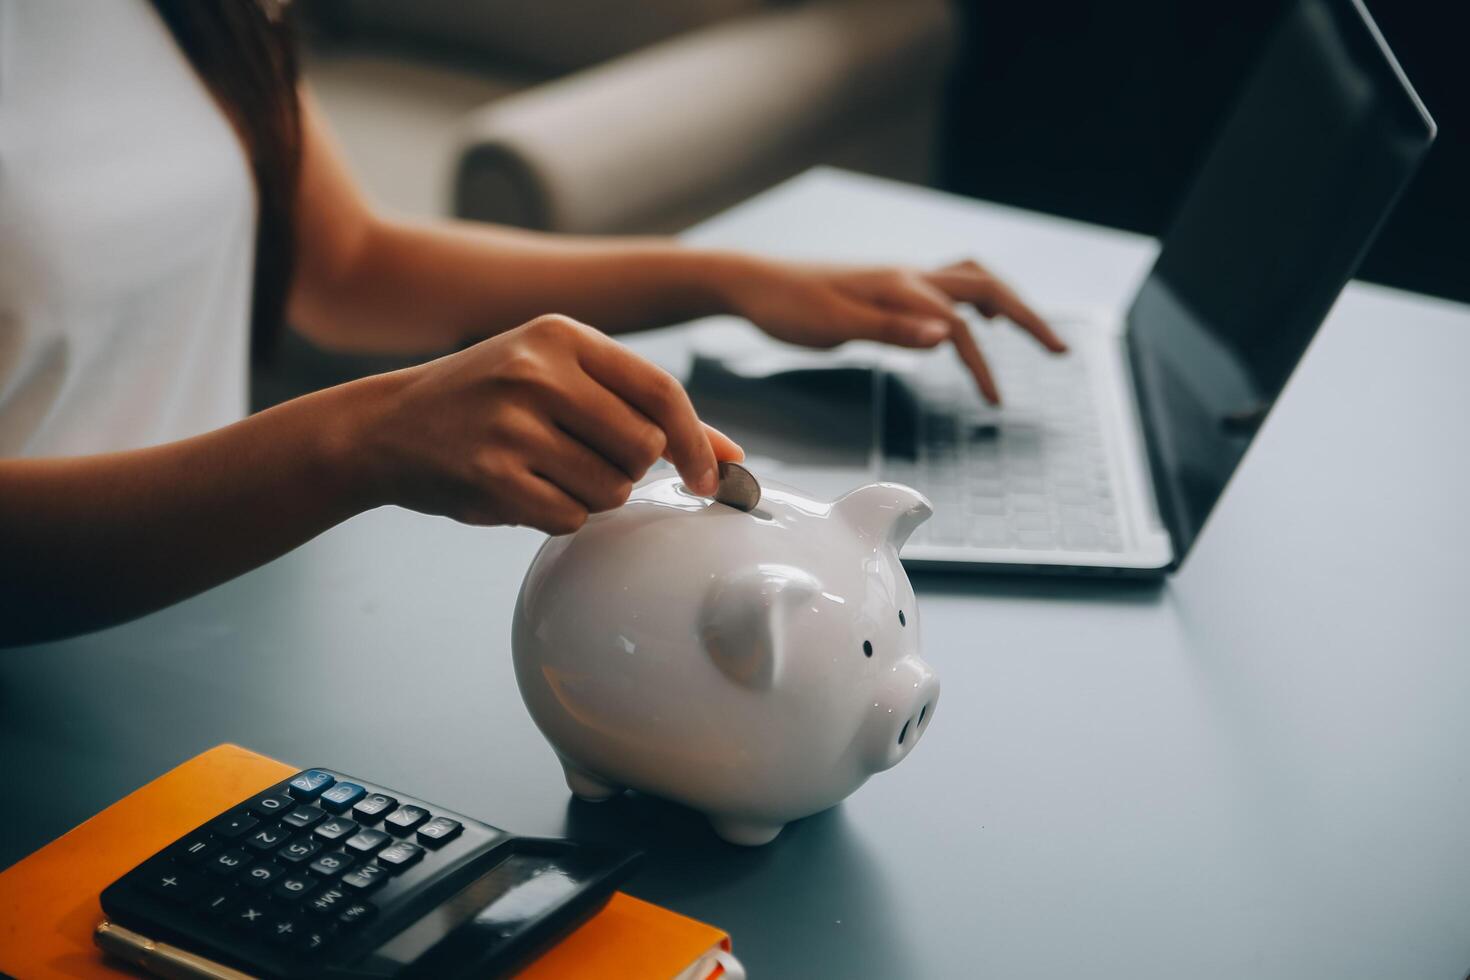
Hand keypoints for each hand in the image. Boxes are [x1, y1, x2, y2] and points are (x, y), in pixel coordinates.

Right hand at [350, 314, 741, 533]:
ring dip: (593, 495)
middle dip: (629, 469)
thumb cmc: (490, 403)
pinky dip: (559, 516)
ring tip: (546, 471)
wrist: (385, 427)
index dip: (697, 441)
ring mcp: (510, 423)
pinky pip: (569, 517)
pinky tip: (523, 490)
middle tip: (587, 460)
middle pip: (642, 449)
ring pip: (610, 489)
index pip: (661, 390)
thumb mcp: (561, 380)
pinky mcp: (490, 475)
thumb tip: (731, 454)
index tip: (713, 477)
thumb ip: (644, 410)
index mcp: (562, 336)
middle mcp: (537, 371)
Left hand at [721, 257, 1065, 403]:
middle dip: (1027, 317)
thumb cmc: (787, 307)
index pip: (958, 326)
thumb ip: (890, 330)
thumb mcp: (835, 325)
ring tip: (1024, 329)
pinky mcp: (887, 286)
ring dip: (1002, 302)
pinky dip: (970, 300)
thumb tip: (945, 336)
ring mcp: (899, 278)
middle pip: (985, 287)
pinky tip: (966, 323)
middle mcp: (908, 276)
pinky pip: (945, 285)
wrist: (752, 282)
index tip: (997, 403)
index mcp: (901, 287)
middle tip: (1060, 350)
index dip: (982, 366)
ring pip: (968, 279)